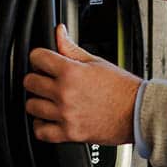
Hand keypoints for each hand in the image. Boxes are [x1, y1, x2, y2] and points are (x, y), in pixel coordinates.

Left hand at [24, 25, 141, 144]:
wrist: (137, 112)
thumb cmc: (121, 88)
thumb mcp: (96, 62)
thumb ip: (71, 48)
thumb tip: (59, 32)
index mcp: (71, 72)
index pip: (37, 57)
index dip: (39, 58)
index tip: (43, 62)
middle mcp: (65, 93)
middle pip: (29, 82)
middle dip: (36, 78)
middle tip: (46, 81)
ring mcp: (65, 114)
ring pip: (31, 106)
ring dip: (38, 102)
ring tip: (48, 100)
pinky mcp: (69, 133)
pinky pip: (40, 131)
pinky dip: (41, 125)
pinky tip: (48, 118)